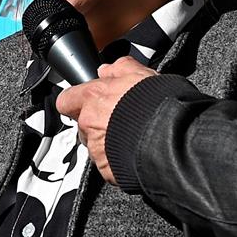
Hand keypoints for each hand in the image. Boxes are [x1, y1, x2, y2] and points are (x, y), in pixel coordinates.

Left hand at [55, 56, 155, 182]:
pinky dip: (117, 159)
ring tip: (131, 137)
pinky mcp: (107, 168)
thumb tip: (108, 69)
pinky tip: (134, 152)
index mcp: (93, 97)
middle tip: (119, 120)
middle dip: (96, 123)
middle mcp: (89, 123)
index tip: (87, 102)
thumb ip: (120, 68)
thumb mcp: (141, 74)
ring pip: (94, 145)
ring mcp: (97, 148)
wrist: (170, 137)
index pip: (66, 100)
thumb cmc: (156, 105)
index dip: (76, 101)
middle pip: (82, 124)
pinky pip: (107, 164)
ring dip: (107, 141)